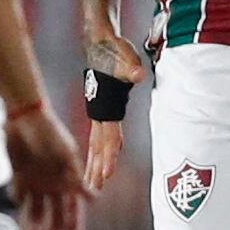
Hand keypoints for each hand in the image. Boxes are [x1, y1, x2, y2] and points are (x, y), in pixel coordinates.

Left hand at [5, 101, 86, 229]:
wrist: (23, 116)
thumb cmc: (49, 132)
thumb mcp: (66, 155)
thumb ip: (77, 178)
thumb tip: (94, 200)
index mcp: (67, 179)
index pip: (73, 208)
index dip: (74, 226)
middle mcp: (52, 184)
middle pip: (56, 214)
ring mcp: (35, 182)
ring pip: (38, 211)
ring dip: (39, 225)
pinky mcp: (18, 178)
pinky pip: (20, 200)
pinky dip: (21, 212)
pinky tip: (21, 223)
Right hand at [79, 27, 146, 195]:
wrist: (100, 41)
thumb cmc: (115, 50)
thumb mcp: (125, 57)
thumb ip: (131, 69)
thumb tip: (138, 75)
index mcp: (107, 105)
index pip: (108, 135)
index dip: (108, 154)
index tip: (106, 173)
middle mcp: (100, 111)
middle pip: (98, 145)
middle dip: (96, 167)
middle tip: (95, 188)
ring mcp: (99, 111)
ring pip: (95, 144)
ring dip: (93, 164)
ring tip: (91, 183)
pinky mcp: (100, 109)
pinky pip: (99, 136)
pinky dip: (98, 152)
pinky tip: (98, 162)